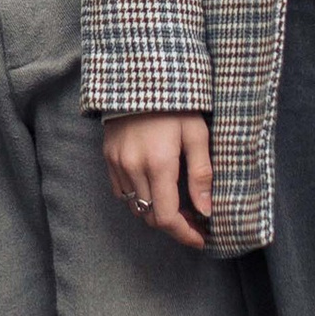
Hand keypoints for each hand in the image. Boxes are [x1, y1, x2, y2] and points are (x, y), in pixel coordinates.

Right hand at [102, 113, 213, 248]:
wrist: (139, 76)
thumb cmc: (176, 103)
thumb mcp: (197, 134)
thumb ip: (201, 174)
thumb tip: (206, 211)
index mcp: (159, 164)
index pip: (167, 217)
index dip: (184, 234)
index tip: (201, 238)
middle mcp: (133, 168)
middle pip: (150, 216)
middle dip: (173, 225)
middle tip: (194, 222)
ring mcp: (117, 164)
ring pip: (135, 206)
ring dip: (155, 212)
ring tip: (177, 207)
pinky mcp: (108, 157)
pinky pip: (121, 191)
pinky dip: (138, 198)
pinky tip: (155, 189)